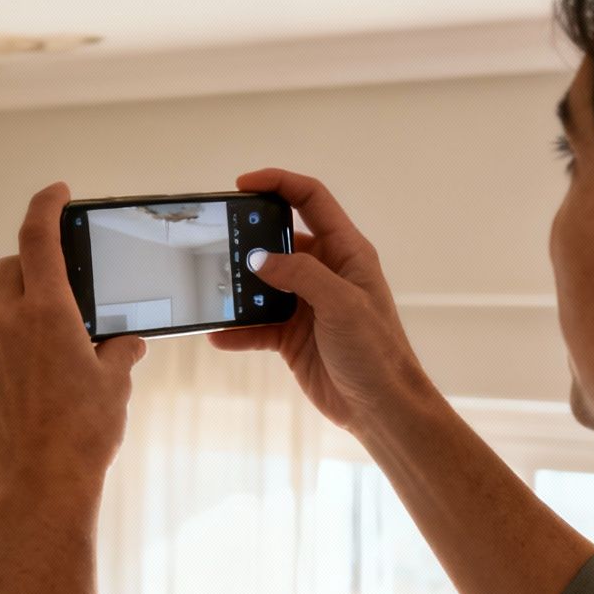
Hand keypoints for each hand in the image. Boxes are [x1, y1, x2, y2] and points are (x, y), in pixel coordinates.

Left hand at [0, 183, 147, 500]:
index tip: (57, 193)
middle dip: (34, 264)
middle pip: (12, 269)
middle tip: (62, 281)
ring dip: (24, 315)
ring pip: (0, 312)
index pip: (39, 238)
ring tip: (58, 348)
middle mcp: (8, 324)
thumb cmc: (84, 432)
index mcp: (47, 312)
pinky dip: (12, 351)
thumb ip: (121, 351)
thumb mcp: (116, 383)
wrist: (43, 483)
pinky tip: (38, 382)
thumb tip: (127, 342)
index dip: (46, 206)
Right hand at [209, 169, 445, 437]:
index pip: (311, 200)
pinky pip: (256, 323)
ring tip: (214, 292)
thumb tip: (259, 260)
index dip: (278, 184)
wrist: (380, 408)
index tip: (242, 185)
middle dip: (247, 240)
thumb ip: (301, 274)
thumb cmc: (377, 353)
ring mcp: (306, 303)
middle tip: (217, 243)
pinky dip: (237, 328)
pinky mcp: (291, 334)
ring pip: (261, 283)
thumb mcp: (342, 305)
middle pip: (278, 240)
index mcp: (346, 252)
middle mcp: (325, 272)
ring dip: (237, 288)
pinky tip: (219, 335)